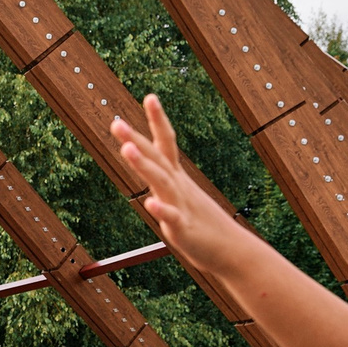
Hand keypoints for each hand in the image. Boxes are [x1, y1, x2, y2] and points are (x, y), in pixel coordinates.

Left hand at [110, 97, 252, 276]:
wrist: (231, 251)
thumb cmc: (202, 223)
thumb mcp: (180, 195)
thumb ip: (163, 177)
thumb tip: (150, 161)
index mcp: (176, 177)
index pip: (166, 143)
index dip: (158, 120)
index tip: (150, 96)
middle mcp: (177, 186)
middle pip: (156, 158)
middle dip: (135, 139)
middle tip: (116, 122)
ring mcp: (181, 206)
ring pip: (161, 181)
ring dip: (143, 164)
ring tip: (127, 148)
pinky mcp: (184, 229)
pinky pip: (171, 217)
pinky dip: (161, 208)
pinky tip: (149, 202)